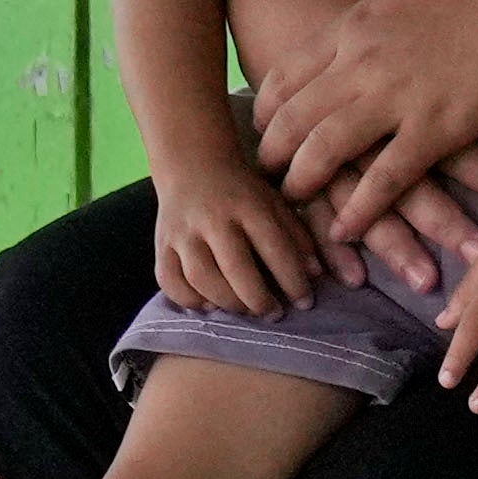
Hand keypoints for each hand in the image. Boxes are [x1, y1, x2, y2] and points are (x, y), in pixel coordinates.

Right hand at [150, 145, 327, 322]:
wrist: (191, 164)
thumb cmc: (242, 190)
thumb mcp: (274, 202)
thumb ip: (297, 236)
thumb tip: (316, 276)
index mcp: (247, 204)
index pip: (274, 247)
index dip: (293, 280)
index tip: (305, 303)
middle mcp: (212, 218)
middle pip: (236, 269)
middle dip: (259, 300)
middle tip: (273, 314)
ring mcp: (182, 232)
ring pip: (201, 278)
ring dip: (227, 303)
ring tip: (245, 310)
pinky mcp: (161, 244)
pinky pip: (169, 281)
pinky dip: (190, 300)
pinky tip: (210, 305)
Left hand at [260, 0, 477, 251]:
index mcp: (353, 24)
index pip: (288, 74)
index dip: (266, 107)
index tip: (261, 128)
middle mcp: (362, 65)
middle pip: (295, 117)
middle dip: (271, 152)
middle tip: (264, 176)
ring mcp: (396, 99)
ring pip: (326, 150)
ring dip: (303, 181)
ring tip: (294, 202)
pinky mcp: (435, 130)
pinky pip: (385, 180)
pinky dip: (360, 209)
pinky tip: (345, 230)